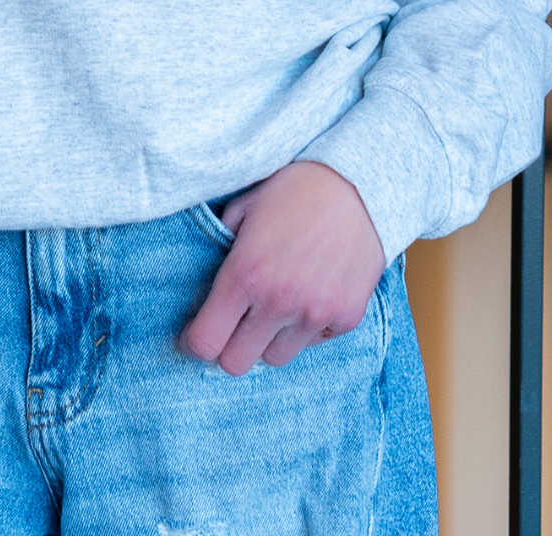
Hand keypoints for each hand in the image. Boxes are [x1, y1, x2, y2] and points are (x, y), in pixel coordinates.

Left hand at [180, 160, 387, 374]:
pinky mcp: (346, 320)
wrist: (356, 187)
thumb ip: (218, 248)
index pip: (205, 341)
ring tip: (271, 305)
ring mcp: (315, 316)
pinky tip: (305, 295)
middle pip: (236, 363)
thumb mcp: (241, 208)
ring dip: (267, 339)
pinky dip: (304, 329)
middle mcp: (278, 302)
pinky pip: (313, 343)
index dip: (194, 341)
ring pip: (276, 358)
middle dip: (227, 347)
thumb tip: (201, 283)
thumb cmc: (292, 191)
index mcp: (244, 274)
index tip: (195, 332)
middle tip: (231, 325)